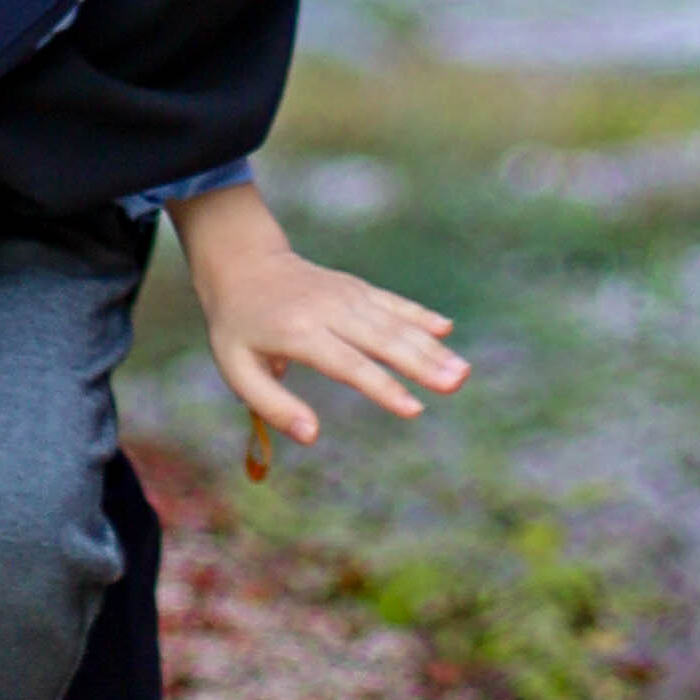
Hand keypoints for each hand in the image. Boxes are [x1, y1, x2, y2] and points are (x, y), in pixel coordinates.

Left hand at [174, 183, 464, 448]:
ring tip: (462, 370)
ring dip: (430, 346)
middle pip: (382, 339)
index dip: (382, 387)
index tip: (413, 409)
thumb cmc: (238, 327)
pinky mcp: (355, 288)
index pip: (348, 363)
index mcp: (298, 332)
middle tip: (456, 384)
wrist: (243, 263)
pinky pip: (391, 302)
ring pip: (394, 321)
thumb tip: (313, 436)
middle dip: (422, 363)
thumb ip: (274, 405)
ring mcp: (346, 294)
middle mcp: (328, 309)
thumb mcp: (237, 370)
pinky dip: (419, 315)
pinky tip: (447, 328)